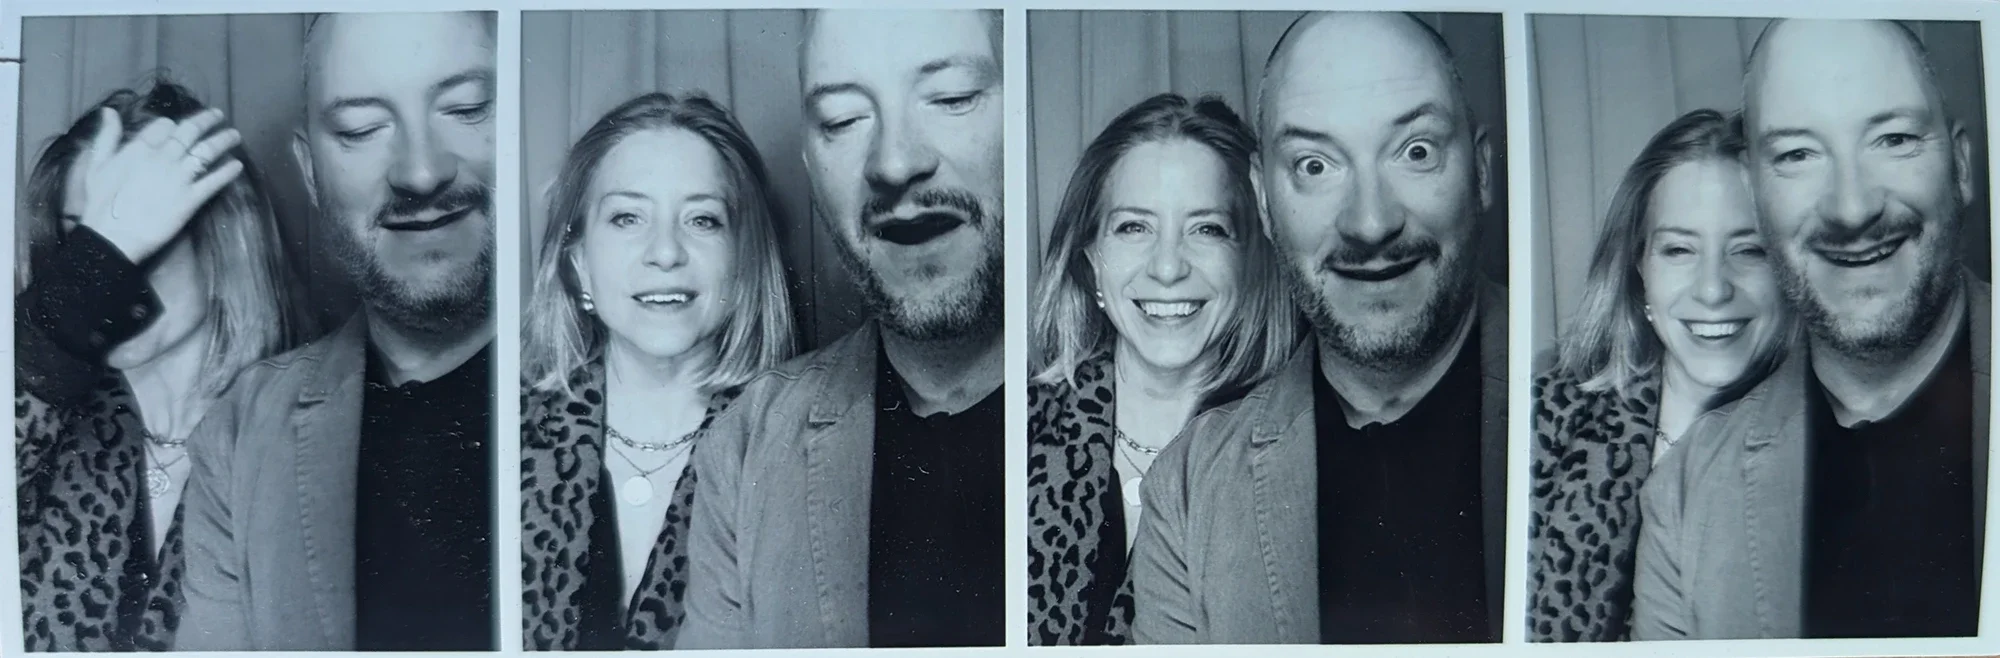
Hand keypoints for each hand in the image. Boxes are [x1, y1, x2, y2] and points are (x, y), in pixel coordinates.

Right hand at [74, 107, 245, 262]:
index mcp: (140, 148)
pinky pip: (214, 181)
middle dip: (207, 121)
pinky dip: (228, 171)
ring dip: (223, 140)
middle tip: (219, 115)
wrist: (112, 237)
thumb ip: (106, 137)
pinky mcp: (191, 198)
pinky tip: (238, 165)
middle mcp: (163, 157)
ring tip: (235, 135)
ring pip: (207, 152)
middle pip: (190, 132)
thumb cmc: (100, 203)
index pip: (164, 126)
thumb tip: (109, 111)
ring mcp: (180, 177)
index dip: (174, 124)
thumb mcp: (97, 165)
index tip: (179, 125)